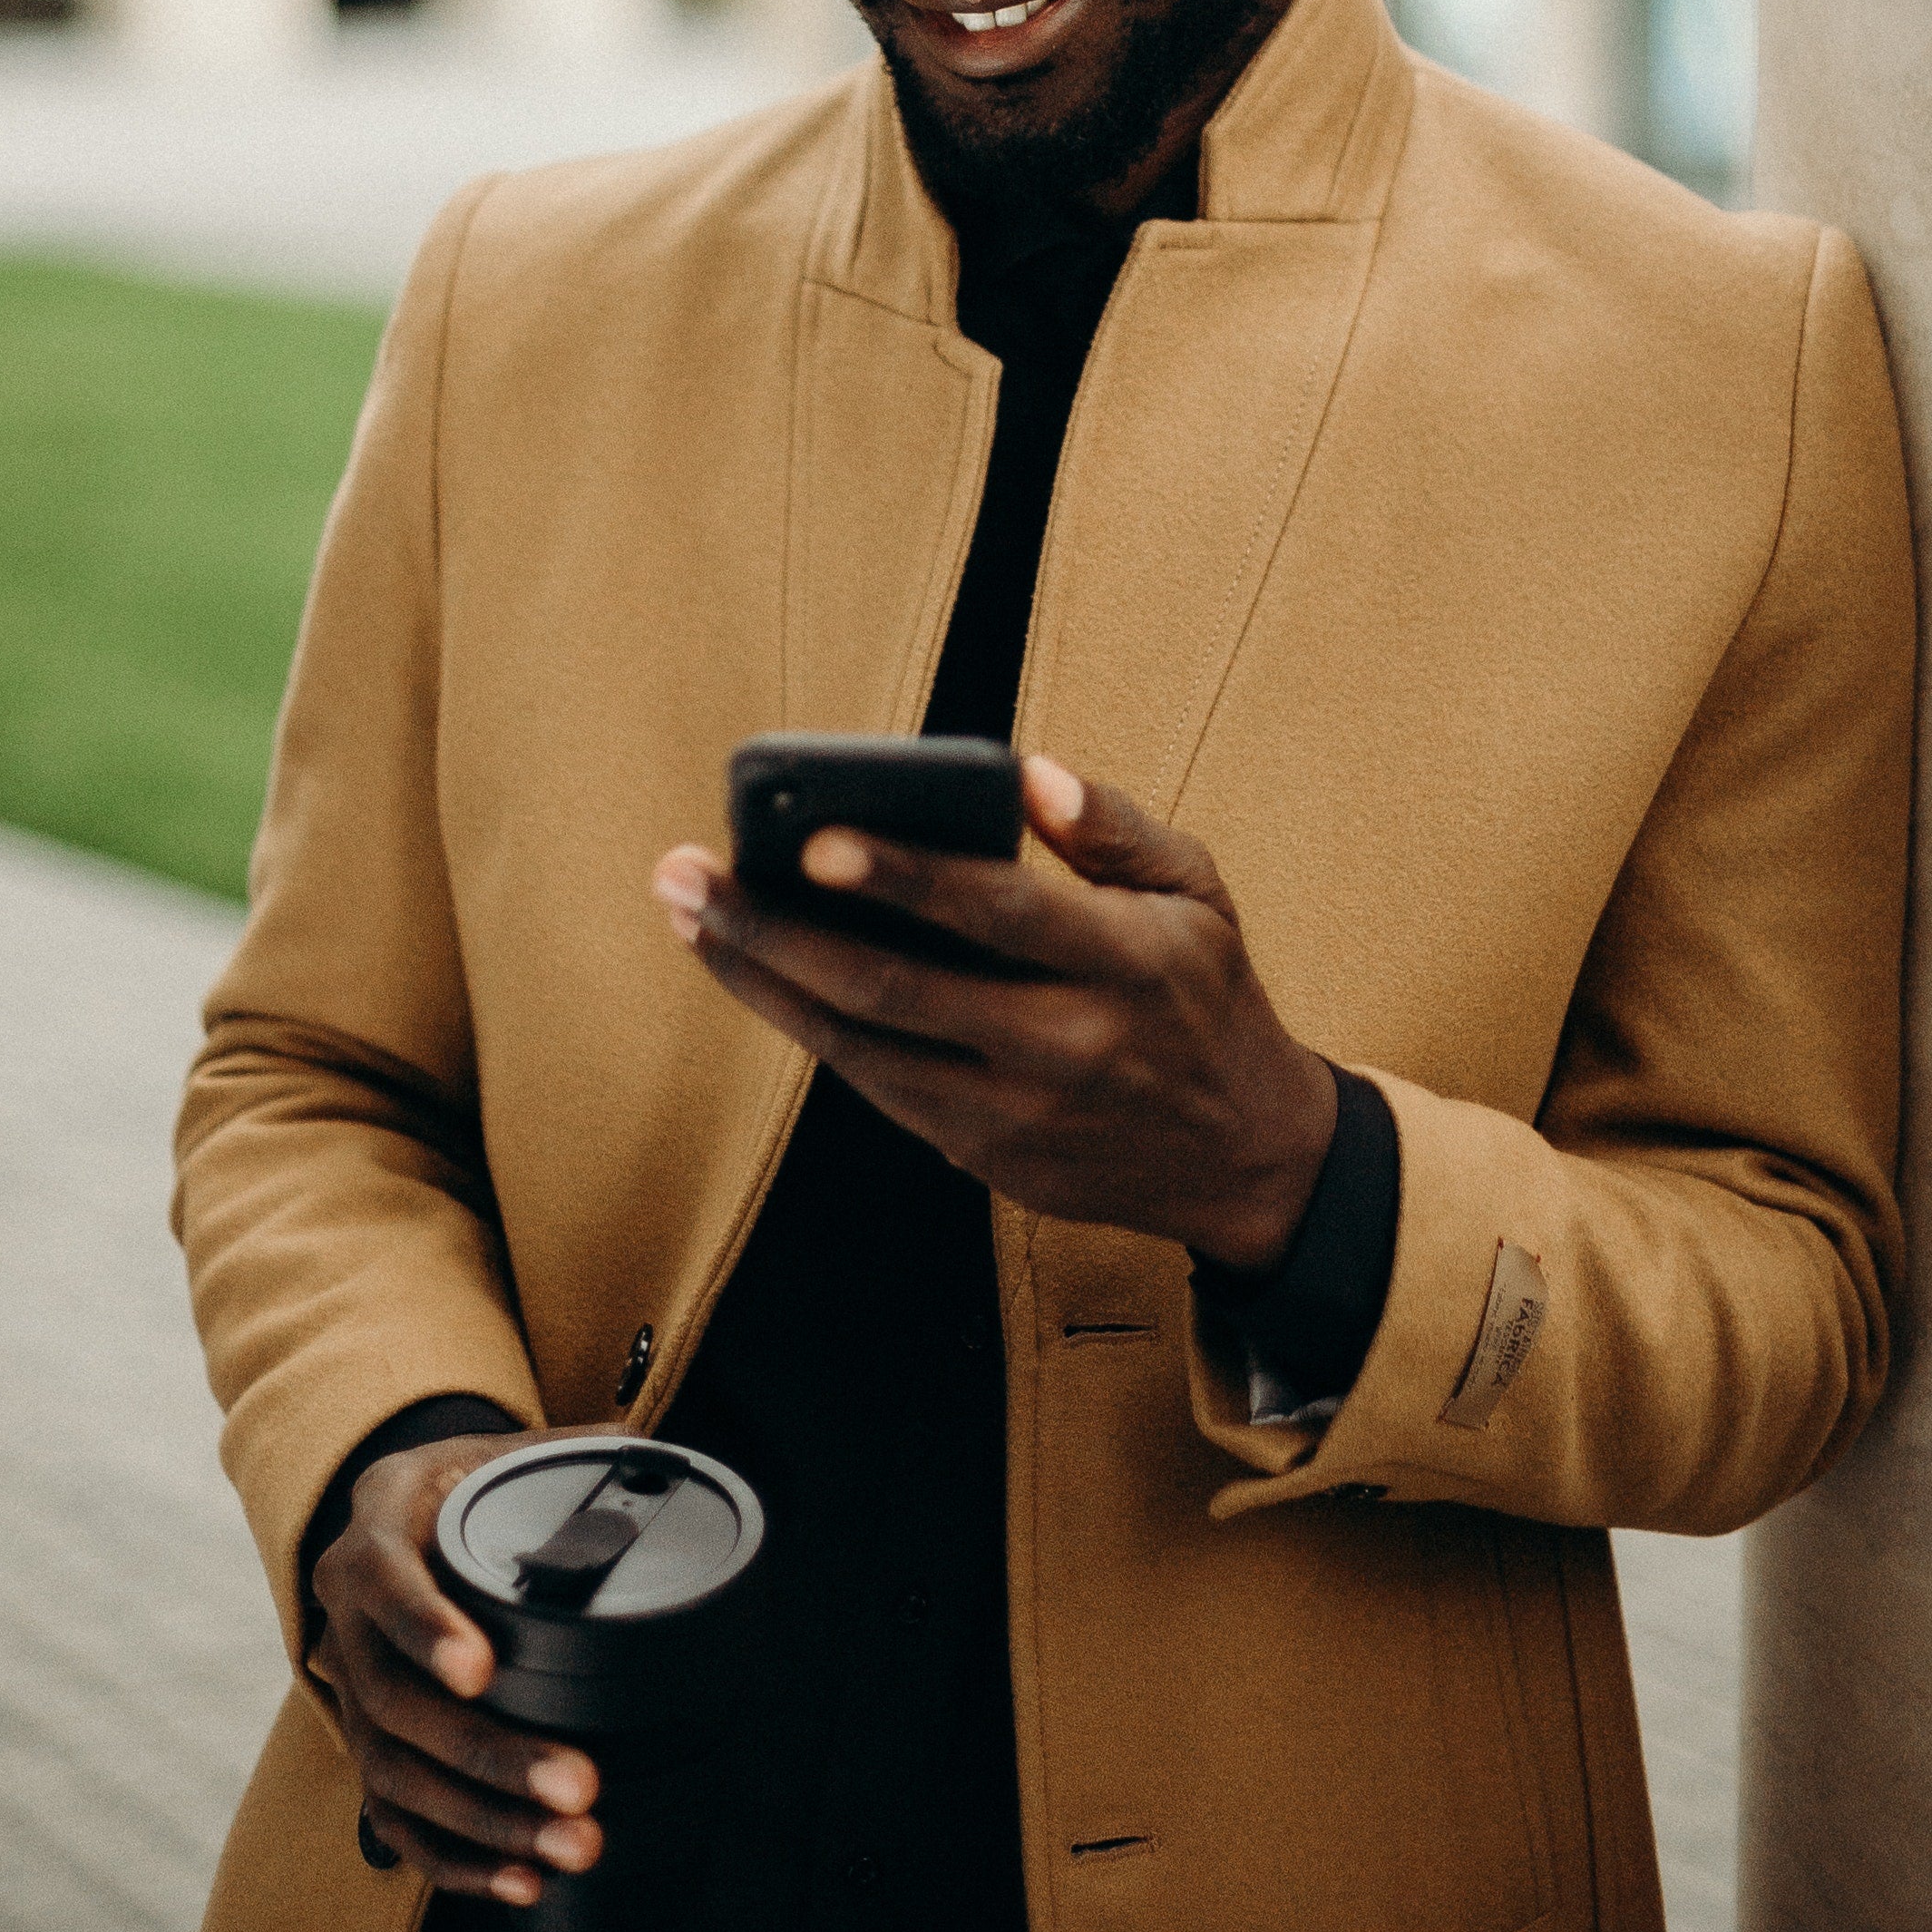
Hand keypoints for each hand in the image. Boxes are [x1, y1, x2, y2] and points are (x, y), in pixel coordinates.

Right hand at [309, 1436, 602, 1905]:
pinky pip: (396, 1823)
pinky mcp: (368, 1753)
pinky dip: (458, 1860)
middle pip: (394, 1704)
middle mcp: (345, 1620)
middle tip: (578, 1784)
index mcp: (374, 1533)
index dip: (427, 1627)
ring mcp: (350, 1696)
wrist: (390, 1520)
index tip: (483, 1669)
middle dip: (487, 1753)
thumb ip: (570, 1455)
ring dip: (486, 1821)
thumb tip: (656, 1465)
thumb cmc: (459, 1484)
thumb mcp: (498, 1450)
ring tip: (571, 1845)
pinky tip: (523, 1881)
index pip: (385, 1582)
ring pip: (395, 1776)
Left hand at [653, 758, 1336, 1270]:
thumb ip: (1112, 827)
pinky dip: (810, 1026)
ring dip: (763, 982)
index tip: (814, 839)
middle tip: (688, 875)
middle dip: (776, 931)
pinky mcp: (983, 1156)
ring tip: (693, 917)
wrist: (1244, 1157)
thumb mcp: (1195, 891)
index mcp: (1123, 966)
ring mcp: (1015, 1114)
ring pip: (861, 1048)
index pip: (1000, 913)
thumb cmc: (1205, 995)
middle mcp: (1063, 1048)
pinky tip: (758, 970)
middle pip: (895, 990)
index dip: (905, 878)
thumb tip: (1027, 774)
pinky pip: (877, 1084)